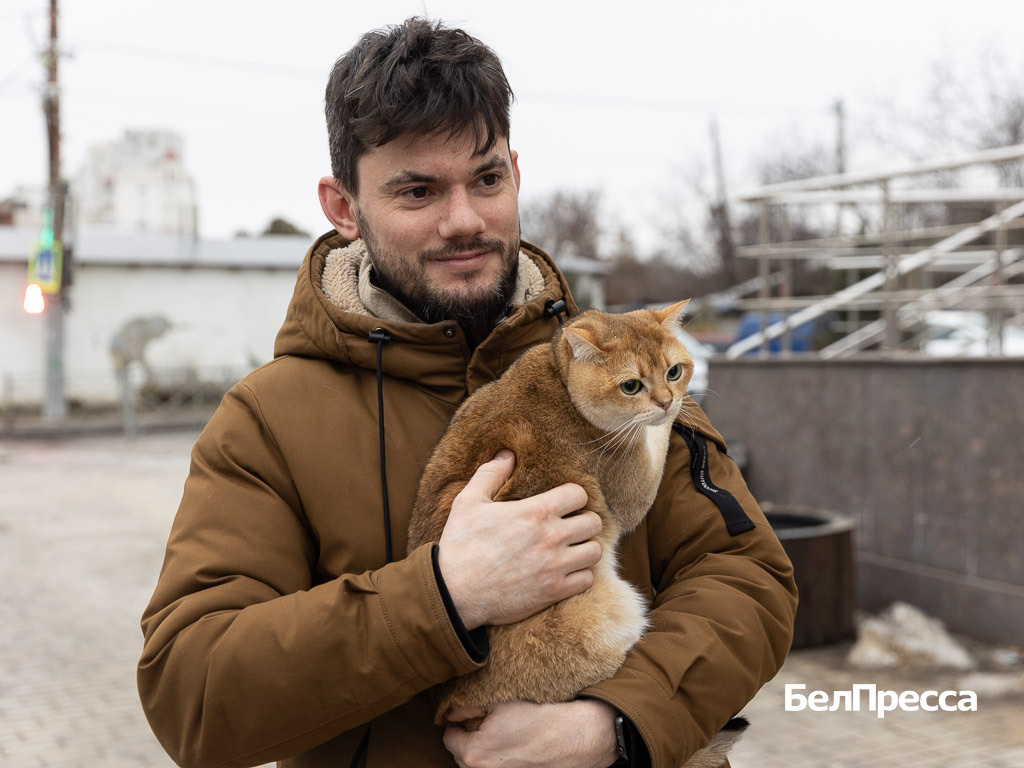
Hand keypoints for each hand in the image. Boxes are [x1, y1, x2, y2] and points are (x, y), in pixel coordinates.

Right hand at [437, 450, 602, 629]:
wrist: (454, 591)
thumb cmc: (460, 544)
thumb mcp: (468, 502)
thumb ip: (490, 474)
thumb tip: (507, 455)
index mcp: (536, 511)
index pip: (578, 494)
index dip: (572, 496)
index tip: (564, 503)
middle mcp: (552, 537)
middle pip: (593, 522)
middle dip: (583, 521)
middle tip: (570, 525)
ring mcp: (555, 566)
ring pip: (594, 552)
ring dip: (584, 549)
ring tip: (571, 549)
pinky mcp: (554, 591)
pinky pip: (586, 580)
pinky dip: (579, 575)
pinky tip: (565, 571)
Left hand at [443, 700, 618, 767]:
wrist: (568, 738)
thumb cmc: (535, 718)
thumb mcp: (498, 704)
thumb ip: (468, 708)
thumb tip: (452, 712)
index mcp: (474, 753)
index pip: (449, 739)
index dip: (454, 725)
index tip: (462, 717)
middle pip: (460, 755)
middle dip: (465, 739)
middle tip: (479, 723)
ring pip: (476, 765)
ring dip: (479, 751)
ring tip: (495, 735)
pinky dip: (495, 760)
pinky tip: (507, 747)